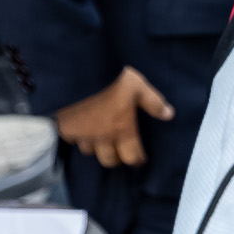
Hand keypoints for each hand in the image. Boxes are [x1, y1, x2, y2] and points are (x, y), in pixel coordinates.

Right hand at [55, 66, 173, 167]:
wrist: (79, 74)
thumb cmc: (112, 80)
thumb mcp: (139, 87)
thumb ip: (153, 103)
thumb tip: (168, 115)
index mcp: (122, 129)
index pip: (131, 156)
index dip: (137, 160)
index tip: (140, 160)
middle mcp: (101, 137)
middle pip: (108, 160)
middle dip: (117, 159)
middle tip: (122, 153)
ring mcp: (81, 134)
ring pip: (89, 151)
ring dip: (97, 148)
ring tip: (102, 141)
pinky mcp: (65, 128)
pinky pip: (72, 140)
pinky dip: (78, 139)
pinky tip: (81, 131)